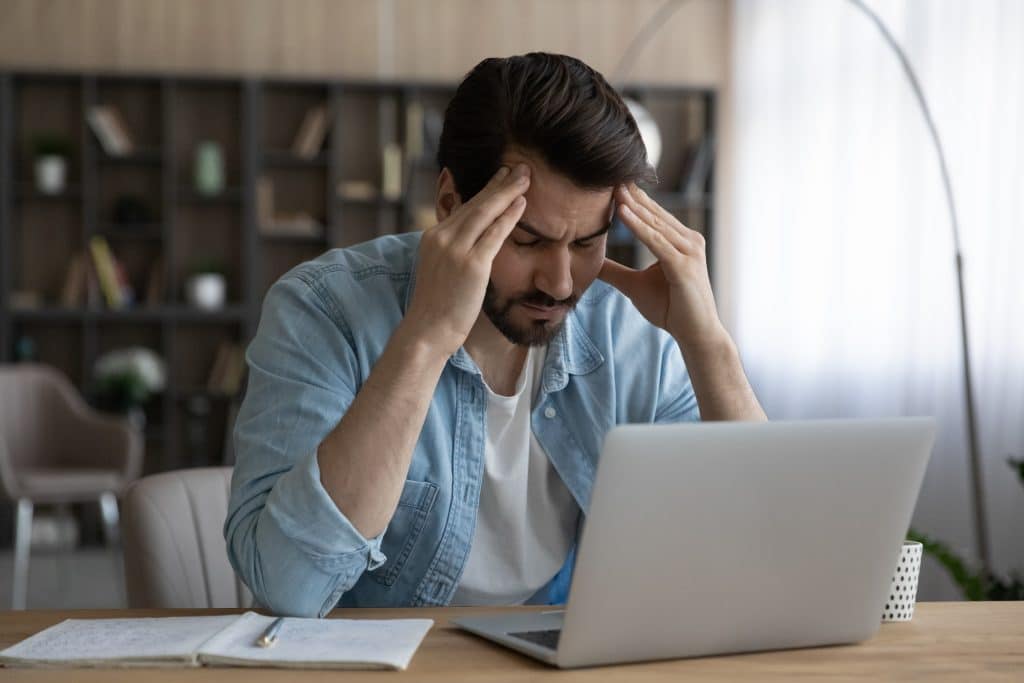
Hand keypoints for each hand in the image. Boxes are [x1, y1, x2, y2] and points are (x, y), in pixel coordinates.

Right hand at [404, 164, 529, 356]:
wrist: (427, 331)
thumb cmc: (438, 307)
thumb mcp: (441, 270)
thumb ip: (454, 251)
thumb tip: (474, 242)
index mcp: (433, 236)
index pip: (464, 207)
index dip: (486, 191)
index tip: (502, 177)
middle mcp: (441, 237)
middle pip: (476, 203)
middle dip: (500, 183)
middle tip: (520, 167)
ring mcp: (455, 249)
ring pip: (485, 212)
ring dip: (508, 192)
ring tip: (526, 177)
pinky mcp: (471, 264)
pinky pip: (495, 233)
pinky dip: (510, 216)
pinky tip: (523, 203)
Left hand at [599, 183, 726, 353]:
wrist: (696, 334)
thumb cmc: (672, 309)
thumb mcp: (635, 285)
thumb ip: (615, 271)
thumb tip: (591, 263)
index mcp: (680, 241)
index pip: (652, 215)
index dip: (632, 199)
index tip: (611, 182)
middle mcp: (689, 240)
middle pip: (655, 213)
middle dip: (632, 195)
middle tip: (610, 174)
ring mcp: (689, 251)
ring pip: (655, 224)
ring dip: (633, 206)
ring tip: (613, 188)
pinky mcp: (684, 266)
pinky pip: (657, 242)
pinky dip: (639, 228)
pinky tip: (622, 214)